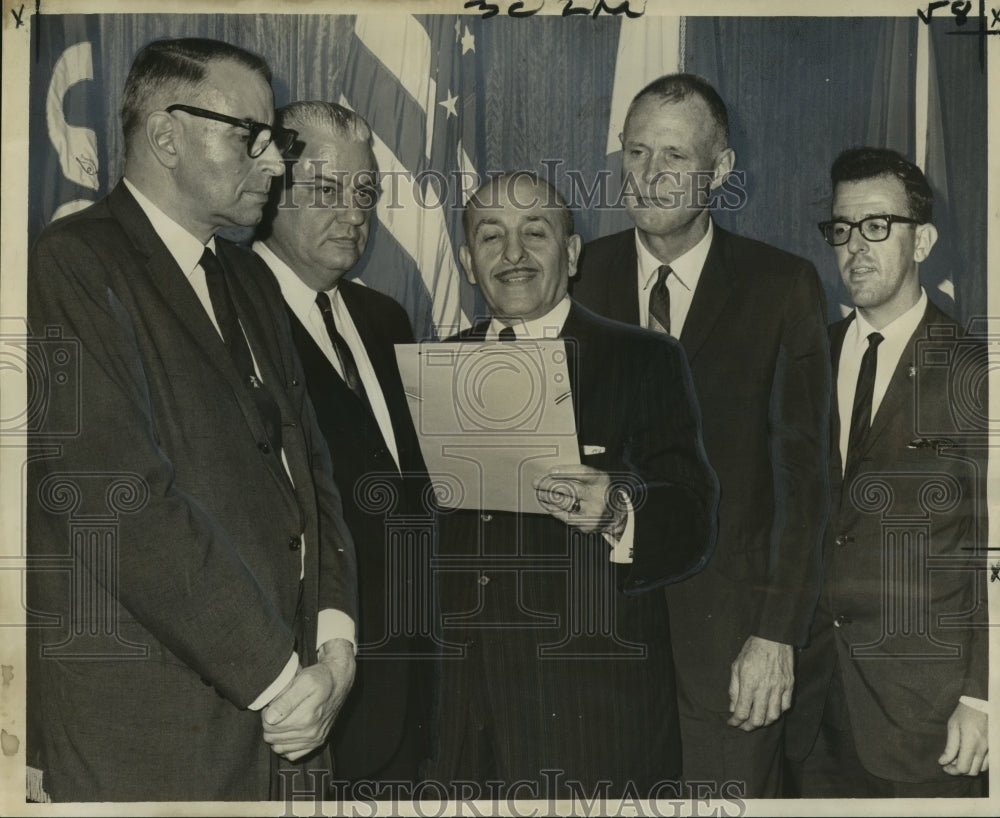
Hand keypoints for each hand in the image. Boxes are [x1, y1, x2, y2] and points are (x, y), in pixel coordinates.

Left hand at [261, 638, 355, 760]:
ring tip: (282, 719)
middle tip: (276, 710)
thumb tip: (270, 718)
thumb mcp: (303, 680)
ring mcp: (315, 739)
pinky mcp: (317, 742)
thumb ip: (285, 700)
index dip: (266, 714)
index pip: (269, 726)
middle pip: (273, 737)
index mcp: (306, 717)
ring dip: (277, 735)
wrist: (338, 681)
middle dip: (270, 724)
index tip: (271, 705)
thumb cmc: (321, 678)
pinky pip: (292, 755)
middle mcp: (311, 732)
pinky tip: (288, 731)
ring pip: (280, 747)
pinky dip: (286, 745)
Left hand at [533, 464, 625, 535]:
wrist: (617, 516)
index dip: (565, 472)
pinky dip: (554, 509)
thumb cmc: (601, 493)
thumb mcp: (597, 480)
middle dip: (549, 485)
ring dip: (548, 497)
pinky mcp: (586, 525)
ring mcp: (592, 513)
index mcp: (601, 481)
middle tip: (536, 482)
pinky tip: (547, 504)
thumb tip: (553, 473)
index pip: (583, 473)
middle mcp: (598, 497)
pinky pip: (565, 516)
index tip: (550, 471)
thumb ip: (580, 476)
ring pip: (565, 503)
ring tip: (539, 492)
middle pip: (570, 489)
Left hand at [727, 635, 792, 730]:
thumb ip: (734, 689)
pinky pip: (785, 706)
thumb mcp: (736, 666)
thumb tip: (733, 707)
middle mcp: (765, 689)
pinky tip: (771, 711)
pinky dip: (777, 712)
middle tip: (743, 726)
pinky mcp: (789, 685)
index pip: (742, 712)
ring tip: (757, 721)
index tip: (732, 722)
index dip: (735, 721)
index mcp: (749, 684)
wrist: (773, 637)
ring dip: (764, 722)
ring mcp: (779, 688)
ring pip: (773, 716)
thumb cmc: (752, 650)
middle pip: (758, 719)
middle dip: (748, 727)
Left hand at [938, 702, 988, 775]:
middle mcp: (984, 748)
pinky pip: (988, 763)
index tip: (944, 766)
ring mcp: (991, 749)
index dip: (952, 770)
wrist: (982, 704)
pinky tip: (969, 756)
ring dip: (969, 767)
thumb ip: (950, 746)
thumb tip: (943, 761)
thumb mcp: (953, 726)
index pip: (963, 767)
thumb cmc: (965, 713)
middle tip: (949, 763)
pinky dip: (978, 763)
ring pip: (981, 769)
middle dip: (959, 771)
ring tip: (958, 758)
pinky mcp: (994, 747)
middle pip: (972, 771)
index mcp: (971, 743)